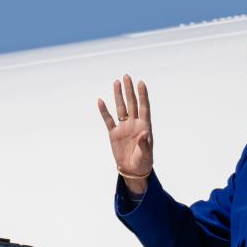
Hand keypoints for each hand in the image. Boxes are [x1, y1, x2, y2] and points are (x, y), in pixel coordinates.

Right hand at [97, 75, 153, 190]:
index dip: (142, 95)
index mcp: (144, 126)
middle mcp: (134, 124)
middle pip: (131, 103)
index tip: (141, 83)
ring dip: (118, 96)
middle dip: (129, 90)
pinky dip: (104, 111)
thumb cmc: (143, 162)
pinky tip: (101, 101)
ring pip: (120, 108)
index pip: (143, 107)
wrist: (133, 170)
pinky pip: (108, 120)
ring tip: (116, 82)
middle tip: (127, 76)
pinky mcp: (113, 133)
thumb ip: (145, 144)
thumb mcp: (146, 154)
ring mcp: (123, 127)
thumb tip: (144, 134)